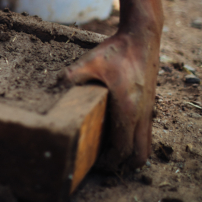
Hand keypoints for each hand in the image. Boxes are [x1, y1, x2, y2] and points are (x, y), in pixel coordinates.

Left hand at [59, 0, 161, 169]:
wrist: (142, 37)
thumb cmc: (117, 51)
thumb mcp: (90, 62)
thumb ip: (71, 75)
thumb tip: (52, 85)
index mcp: (128, 111)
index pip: (122, 151)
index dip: (108, 162)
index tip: (92, 161)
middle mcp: (142, 115)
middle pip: (138, 156)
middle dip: (121, 164)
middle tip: (101, 160)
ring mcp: (148, 111)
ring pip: (144, 145)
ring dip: (129, 153)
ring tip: (108, 149)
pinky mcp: (149, 104)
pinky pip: (145, 132)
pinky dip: (133, 139)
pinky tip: (116, 129)